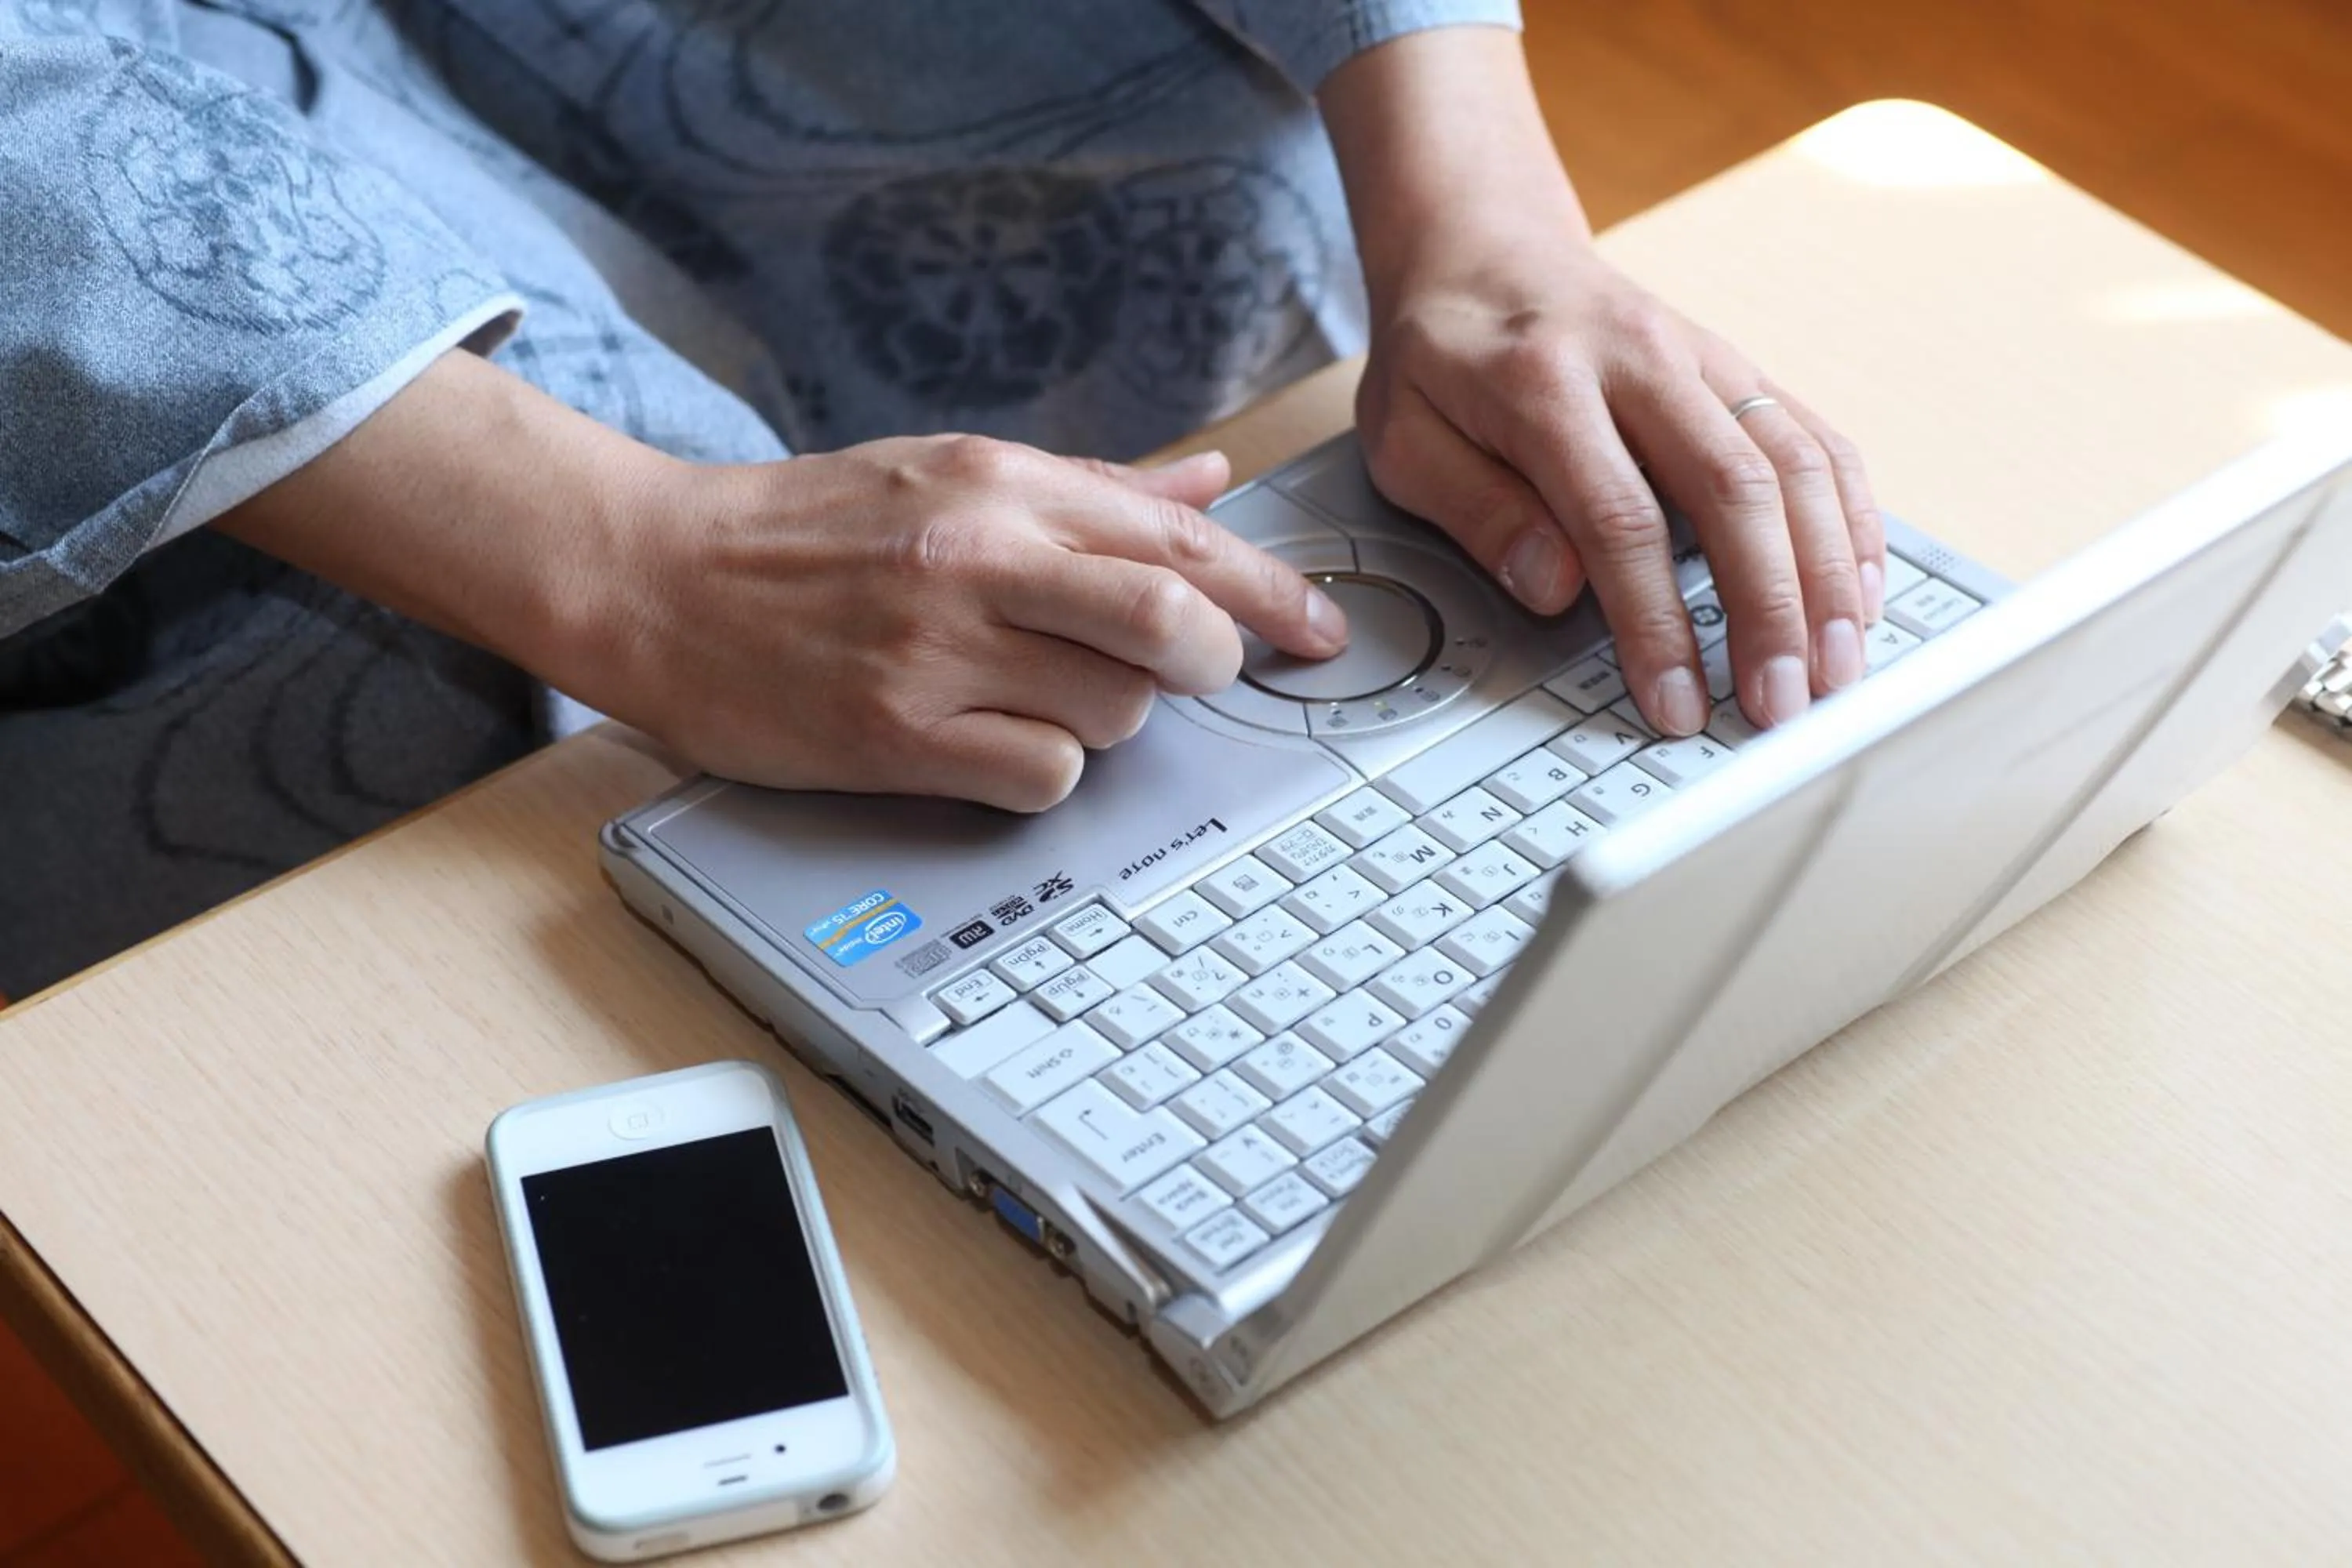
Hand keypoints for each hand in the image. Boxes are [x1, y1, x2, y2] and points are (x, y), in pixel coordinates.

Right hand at [223, 353, 1344, 811]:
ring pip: (1114, 713)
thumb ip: (1089, 487)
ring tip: (1042, 699)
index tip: (1321, 635)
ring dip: (1110, 720)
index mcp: (1000, 482)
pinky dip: (1045, 774)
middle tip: (1200, 679)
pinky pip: (1040, 777)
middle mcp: (976, 555)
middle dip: (1215, 662)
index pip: (1181, 535)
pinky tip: (997, 747)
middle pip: (1172, 622)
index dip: (1273, 594)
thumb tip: (1208, 481)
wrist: (651, 573)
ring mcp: (934, 648)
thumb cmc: (806, 530)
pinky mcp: (892, 734)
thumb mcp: (947, 472)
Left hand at [1360, 247, 1883, 734]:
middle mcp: (1642, 359)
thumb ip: (1476, 511)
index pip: (1621, 519)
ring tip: (1834, 668)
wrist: (1483, 249)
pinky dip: (1850, 519)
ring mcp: (1705, 358)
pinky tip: (1856, 592)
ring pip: (1795, 463)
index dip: (1658, 622)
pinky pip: (1816, 440)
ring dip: (1828, 575)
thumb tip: (1557, 588)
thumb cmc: (1440, 357)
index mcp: (1545, 382)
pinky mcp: (1741, 369)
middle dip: (1770, 611)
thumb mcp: (1404, 437)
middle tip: (1781, 705)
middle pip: (1735, 490)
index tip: (1676, 702)